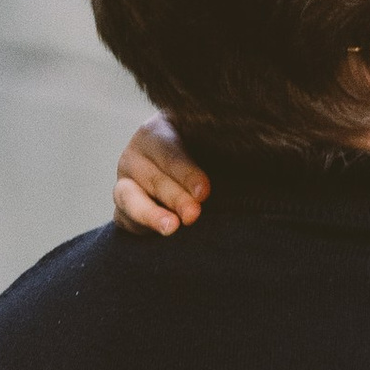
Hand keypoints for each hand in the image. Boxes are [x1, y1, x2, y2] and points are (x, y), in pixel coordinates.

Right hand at [113, 115, 211, 236]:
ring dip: (152, 214)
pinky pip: (125, 217)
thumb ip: (218, 151)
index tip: (204, 192)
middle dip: (176, 197)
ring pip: (131, 197)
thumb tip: (246, 158)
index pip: (170, 152)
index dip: (186, 173)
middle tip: (194, 214)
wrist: (178, 175)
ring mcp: (125, 182)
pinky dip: (142, 226)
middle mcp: (136, 157)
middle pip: (154, 178)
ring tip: (171, 226)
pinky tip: (160, 236)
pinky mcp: (123, 209)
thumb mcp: (206, 146)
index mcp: (157, 134)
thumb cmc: (201, 156)